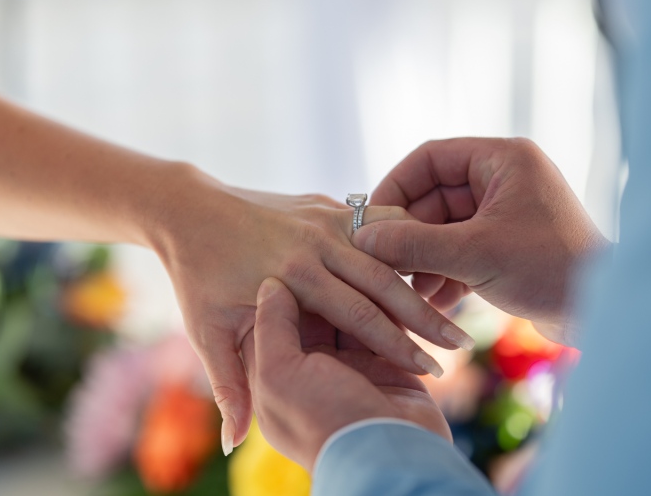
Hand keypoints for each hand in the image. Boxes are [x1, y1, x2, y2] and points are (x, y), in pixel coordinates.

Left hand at [146, 167, 472, 453]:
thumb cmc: (198, 278)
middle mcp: (314, 246)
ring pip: (388, 249)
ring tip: (456, 301)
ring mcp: (323, 220)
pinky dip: (405, 236)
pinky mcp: (329, 205)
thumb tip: (229, 444)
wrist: (191, 210)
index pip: (360, 318)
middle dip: (425, 315)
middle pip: (385, 283)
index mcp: (292, 278)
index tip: (431, 369)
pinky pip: (378, 220)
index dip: (397, 345)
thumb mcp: (207, 333)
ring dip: (422, 275)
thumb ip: (229, 385)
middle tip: (459, 341)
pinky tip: (430, 255)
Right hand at [351, 137, 610, 345]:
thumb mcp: (474, 254)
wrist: (603, 312)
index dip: (395, 186)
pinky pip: (462, 248)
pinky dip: (445, 272)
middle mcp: (504, 178)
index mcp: (502, 159)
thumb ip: (415, 243)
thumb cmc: (548, 269)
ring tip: (411, 292)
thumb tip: (364, 236)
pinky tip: (433, 303)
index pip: (430, 158)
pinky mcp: (507, 244)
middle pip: (434, 196)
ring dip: (424, 258)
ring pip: (445, 227)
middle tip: (385, 263)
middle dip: (409, 233)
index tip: (370, 219)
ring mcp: (506, 212)